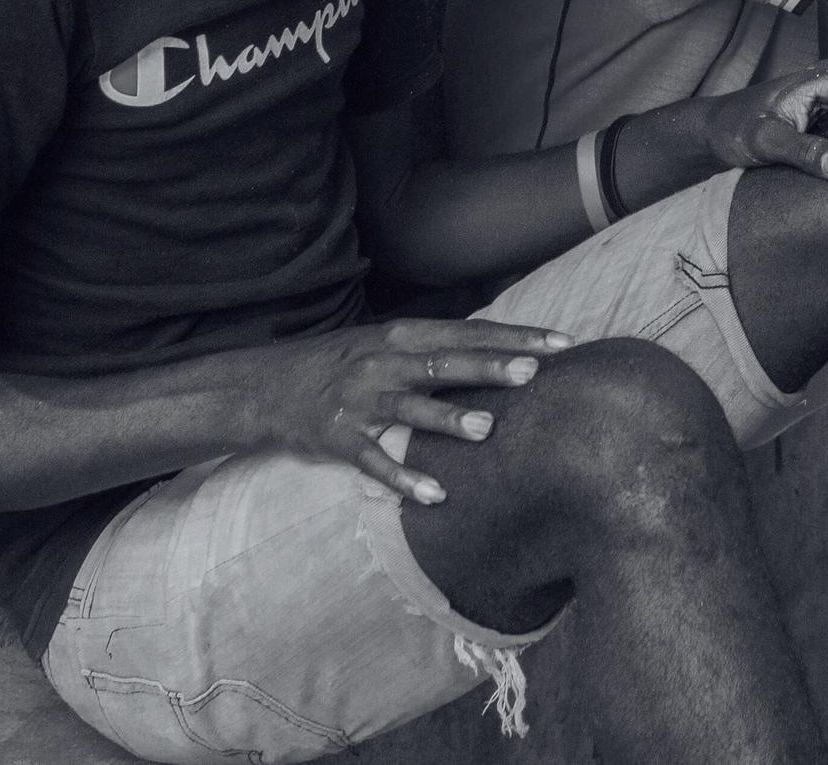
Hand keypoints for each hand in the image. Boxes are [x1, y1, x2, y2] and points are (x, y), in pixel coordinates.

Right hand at [254, 317, 572, 503]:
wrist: (266, 386)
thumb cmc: (344, 363)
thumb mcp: (389, 344)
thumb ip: (439, 348)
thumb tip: (504, 349)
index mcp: (402, 335)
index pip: (468, 332)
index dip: (515, 337)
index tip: (561, 343)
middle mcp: (383, 362)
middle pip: (444, 362)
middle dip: (489, 366)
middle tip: (533, 373)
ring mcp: (359, 399)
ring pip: (410, 408)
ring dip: (448, 419)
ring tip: (488, 429)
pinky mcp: (336, 436)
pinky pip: (373, 460)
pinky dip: (403, 477)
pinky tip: (435, 495)